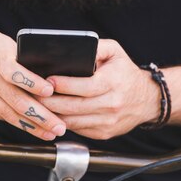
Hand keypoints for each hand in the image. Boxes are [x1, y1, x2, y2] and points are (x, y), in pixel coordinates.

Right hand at [0, 22, 65, 140]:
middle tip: (60, 127)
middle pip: (17, 100)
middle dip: (41, 116)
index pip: (15, 71)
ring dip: (32, 127)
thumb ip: (19, 60)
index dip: (32, 82)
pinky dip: (16, 122)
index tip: (50, 90)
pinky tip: (32, 129)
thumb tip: (46, 78)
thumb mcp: (1, 43)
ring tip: (50, 133)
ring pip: (9, 114)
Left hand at [39, 39, 157, 139]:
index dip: (64, 85)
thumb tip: (72, 48)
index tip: (47, 81)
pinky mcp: (104, 133)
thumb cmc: (125, 72)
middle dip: (50, 102)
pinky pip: (78, 130)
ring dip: (53, 115)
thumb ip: (95, 47)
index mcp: (113, 82)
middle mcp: (112, 104)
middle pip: (75, 107)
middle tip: (33, 95)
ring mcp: (108, 121)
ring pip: (73, 121)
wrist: (147, 99)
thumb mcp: (115, 51)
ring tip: (37, 106)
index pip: (85, 86)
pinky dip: (63, 123)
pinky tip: (52, 114)